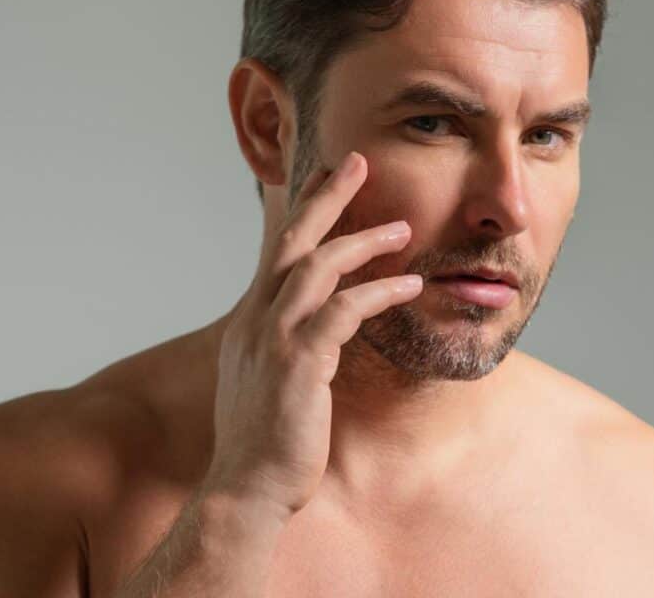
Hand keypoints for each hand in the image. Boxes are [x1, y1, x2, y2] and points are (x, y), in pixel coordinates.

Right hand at [202, 151, 422, 517]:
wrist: (244, 490)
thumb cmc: (265, 443)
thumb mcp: (267, 382)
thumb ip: (284, 347)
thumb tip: (309, 332)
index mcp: (251, 321)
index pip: (279, 250)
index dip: (305, 209)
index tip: (330, 177)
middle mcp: (257, 320)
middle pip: (292, 240)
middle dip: (325, 196)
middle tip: (357, 161)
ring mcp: (273, 340)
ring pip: (317, 268)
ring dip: (362, 242)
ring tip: (403, 228)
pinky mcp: (297, 365)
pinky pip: (341, 313)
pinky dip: (377, 292)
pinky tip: (409, 284)